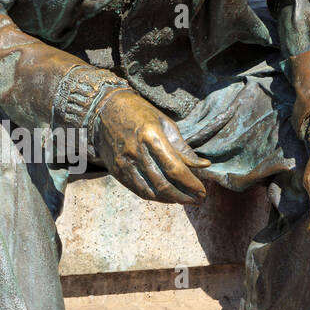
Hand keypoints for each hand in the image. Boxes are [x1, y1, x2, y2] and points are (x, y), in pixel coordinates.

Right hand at [94, 90, 209, 202]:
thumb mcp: (165, 124)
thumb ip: (183, 148)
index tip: (202, 191)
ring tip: (185, 200)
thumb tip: (204, 165)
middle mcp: (136, 152)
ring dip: (170, 199)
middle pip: (163, 184)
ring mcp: (124, 163)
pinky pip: (138, 190)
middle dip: (184, 196)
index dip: (191, 184)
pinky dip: (154, 197)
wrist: (104, 109)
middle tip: (198, 200)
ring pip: (150, 191)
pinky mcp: (116, 170)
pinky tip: (167, 197)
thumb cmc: (139, 113)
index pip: (175, 168)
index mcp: (151, 136)